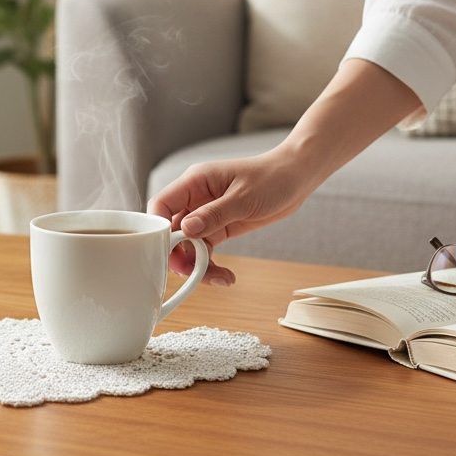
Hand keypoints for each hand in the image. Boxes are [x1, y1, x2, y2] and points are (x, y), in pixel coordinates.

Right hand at [151, 148, 316, 282]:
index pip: (162, 205)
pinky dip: (211, 264)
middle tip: (192, 273)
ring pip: (188, 244)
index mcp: (195, 181)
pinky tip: (225, 275)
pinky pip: (205, 248)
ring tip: (217, 278)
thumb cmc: (272, 177)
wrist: (297, 178)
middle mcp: (196, 198)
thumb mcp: (244, 198)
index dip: (158, 229)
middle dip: (179, 254)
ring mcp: (207, 213)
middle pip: (172, 230)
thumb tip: (185, 230)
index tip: (167, 252)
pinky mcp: (220, 226)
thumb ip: (213, 214)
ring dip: (197, 264)